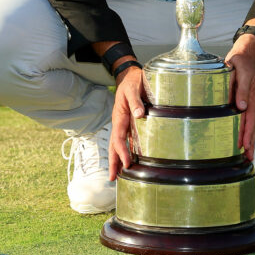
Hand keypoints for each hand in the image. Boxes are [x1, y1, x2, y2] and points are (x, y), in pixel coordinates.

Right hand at [108, 65, 145, 179]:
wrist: (130, 74)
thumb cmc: (133, 81)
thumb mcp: (133, 88)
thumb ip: (136, 101)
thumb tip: (140, 115)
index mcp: (119, 116)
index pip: (119, 137)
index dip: (122, 151)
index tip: (127, 163)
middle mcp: (119, 122)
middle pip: (114, 145)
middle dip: (113, 162)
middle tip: (113, 179)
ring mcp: (123, 123)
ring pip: (118, 144)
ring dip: (117, 159)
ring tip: (118, 176)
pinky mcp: (129, 123)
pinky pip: (125, 140)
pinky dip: (124, 151)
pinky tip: (128, 160)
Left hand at [225, 37, 254, 158]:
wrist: (244, 52)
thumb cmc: (241, 61)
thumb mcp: (241, 72)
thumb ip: (241, 89)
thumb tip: (242, 107)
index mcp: (251, 97)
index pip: (249, 120)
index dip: (247, 134)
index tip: (246, 147)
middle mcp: (250, 102)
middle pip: (251, 126)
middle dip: (250, 142)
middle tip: (248, 158)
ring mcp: (247, 102)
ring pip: (248, 124)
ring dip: (247, 139)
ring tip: (246, 154)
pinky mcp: (242, 100)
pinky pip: (243, 118)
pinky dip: (243, 130)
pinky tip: (240, 138)